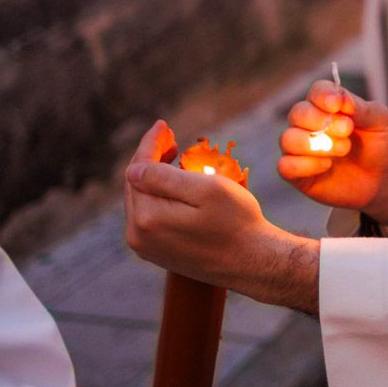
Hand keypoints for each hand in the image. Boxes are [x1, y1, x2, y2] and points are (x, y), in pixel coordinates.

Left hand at [124, 121, 318, 311]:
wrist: (253, 262)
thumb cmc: (237, 221)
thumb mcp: (207, 189)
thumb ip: (164, 177)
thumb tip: (133, 168)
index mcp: (147, 217)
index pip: (138, 169)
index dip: (150, 143)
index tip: (163, 124)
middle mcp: (138, 235)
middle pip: (136, 184)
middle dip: (150, 157)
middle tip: (170, 137)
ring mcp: (146, 246)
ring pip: (142, 199)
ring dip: (153, 176)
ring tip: (172, 156)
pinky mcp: (157, 252)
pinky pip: (149, 215)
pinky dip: (158, 195)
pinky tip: (174, 184)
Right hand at [278, 80, 387, 215]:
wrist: (382, 178)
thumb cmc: (378, 145)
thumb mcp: (380, 122)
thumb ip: (363, 109)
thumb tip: (342, 98)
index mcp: (328, 105)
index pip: (316, 91)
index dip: (323, 96)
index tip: (336, 105)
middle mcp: (309, 123)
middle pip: (297, 113)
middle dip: (321, 121)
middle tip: (347, 130)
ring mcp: (300, 148)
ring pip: (288, 139)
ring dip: (314, 145)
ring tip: (343, 149)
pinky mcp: (297, 173)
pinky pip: (285, 166)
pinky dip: (305, 165)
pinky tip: (326, 166)